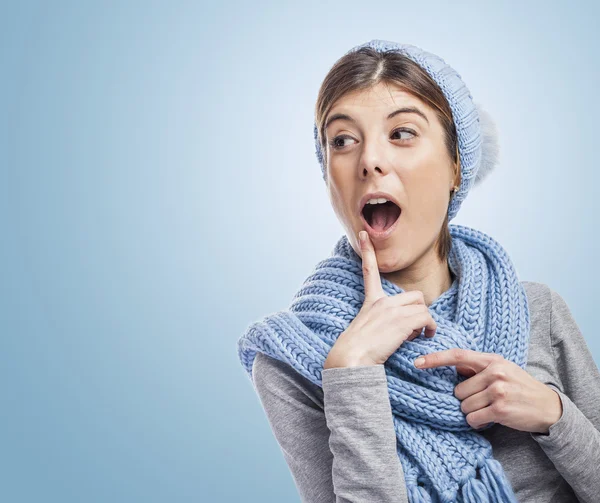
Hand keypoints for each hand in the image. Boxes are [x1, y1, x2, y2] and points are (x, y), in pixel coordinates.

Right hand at [323, 231, 436, 368]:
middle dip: (419, 311)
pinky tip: (424, 338)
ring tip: (414, 337)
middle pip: (415, 296)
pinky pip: (427, 319)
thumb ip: (382, 323)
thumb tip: (405, 329)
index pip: (369, 270)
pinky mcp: (402, 320)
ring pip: (423, 308)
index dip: (367, 251)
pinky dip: (429, 329)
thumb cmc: (356, 352)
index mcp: (371, 302)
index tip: (364, 234)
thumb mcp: (365, 331)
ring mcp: (391, 310)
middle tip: (413, 330)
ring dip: (424, 323)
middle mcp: (381, 302)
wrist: (351, 359)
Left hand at [413, 348, 562, 432]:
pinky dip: (477, 421)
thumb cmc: (518, 387)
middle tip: (483, 400)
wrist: (547, 407)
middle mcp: (494, 372)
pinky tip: (491, 418)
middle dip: (465, 399)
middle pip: (458, 390)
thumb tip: (452, 367)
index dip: (435, 359)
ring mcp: (497, 390)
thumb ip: (477, 367)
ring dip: (472, 411)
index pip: (457, 356)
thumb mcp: (501, 369)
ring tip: (489, 408)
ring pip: (464, 405)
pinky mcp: (500, 409)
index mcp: (491, 359)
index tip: (417, 362)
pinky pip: (473, 418)